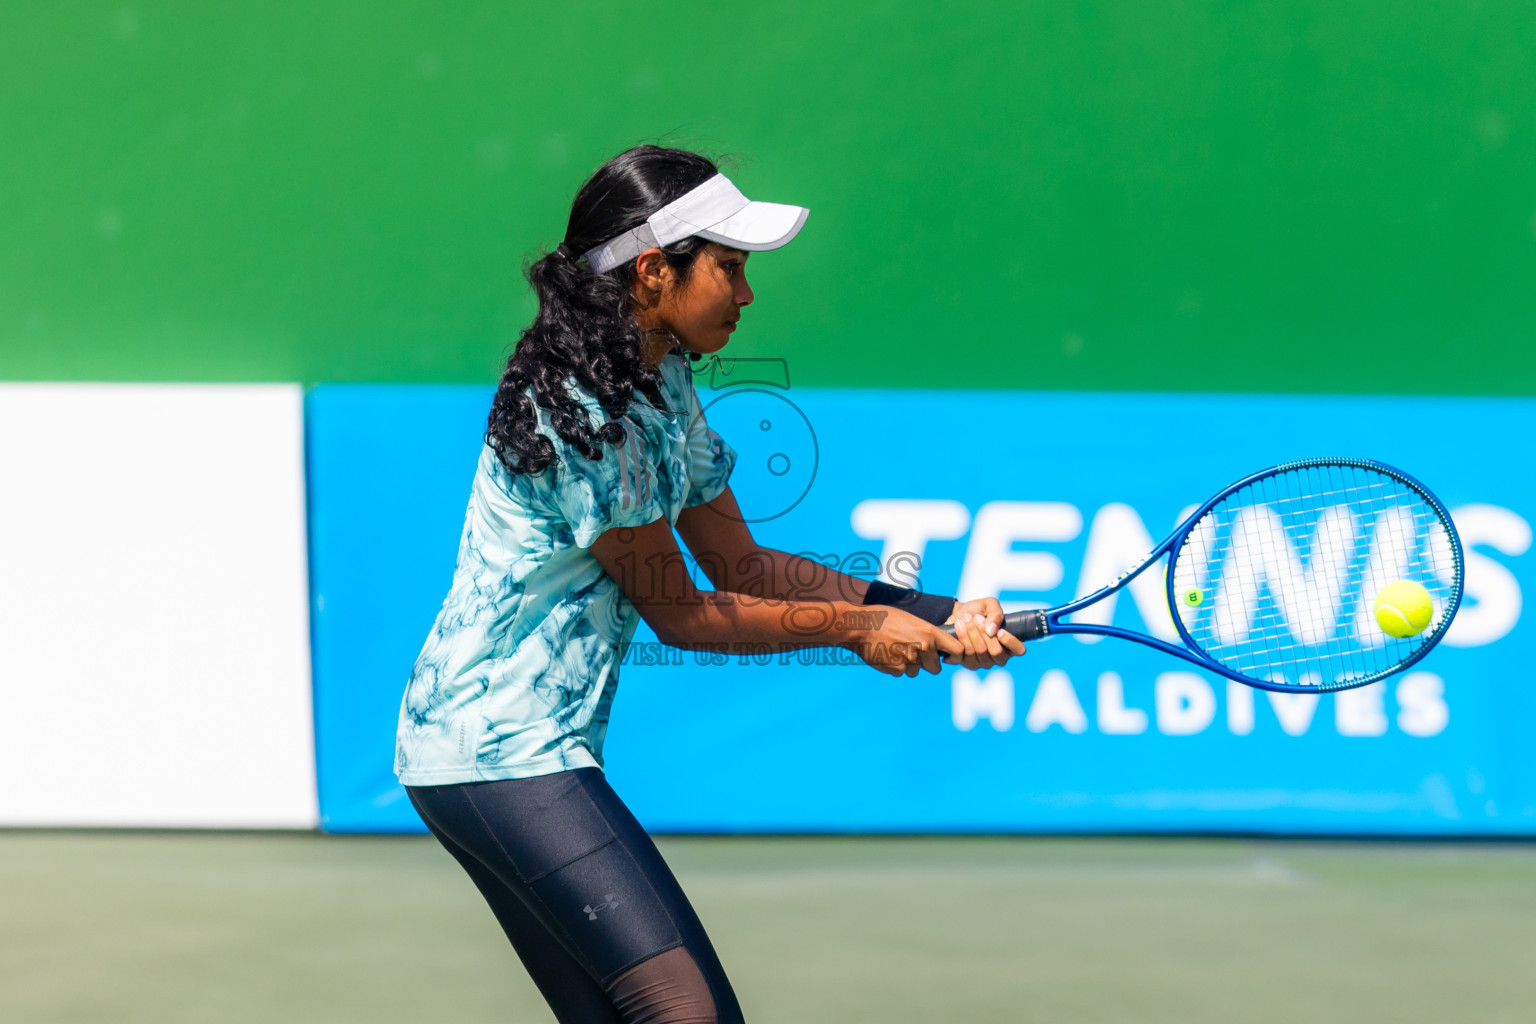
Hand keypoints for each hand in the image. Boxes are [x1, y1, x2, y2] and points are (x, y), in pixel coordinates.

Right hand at [848, 608, 965, 677]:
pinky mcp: (897, 669)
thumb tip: (935, 646)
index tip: (947, 657)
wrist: (861, 626)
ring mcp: (910, 660)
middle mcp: (923, 647)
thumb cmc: (884, 618)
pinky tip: (886, 653)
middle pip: (935, 668)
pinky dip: (895, 667)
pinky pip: (901, 673)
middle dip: (926, 664)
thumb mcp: (910, 620)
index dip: (954, 655)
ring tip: (894, 649)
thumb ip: (925, 633)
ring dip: (908, 665)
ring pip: (916, 671)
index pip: (957, 650)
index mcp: (929, 632)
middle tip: (913, 652)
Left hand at [943, 597, 1025, 669]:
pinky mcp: (967, 663)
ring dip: (971, 632)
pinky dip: (961, 637)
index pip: (1019, 650)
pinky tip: (958, 626)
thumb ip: (996, 614)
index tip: (1000, 631)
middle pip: (996, 651)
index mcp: (1009, 644)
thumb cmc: (977, 611)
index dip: (1011, 642)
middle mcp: (999, 656)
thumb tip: (992, 630)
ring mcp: (983, 662)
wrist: (957, 615)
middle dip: (984, 632)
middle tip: (976, 617)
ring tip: (965, 618)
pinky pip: (965, 654)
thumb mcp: (989, 605)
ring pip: (979, 652)